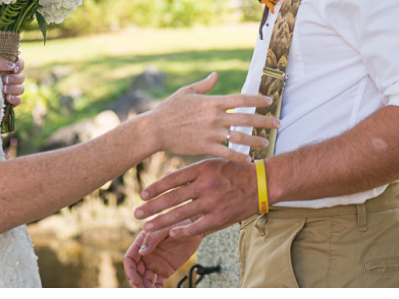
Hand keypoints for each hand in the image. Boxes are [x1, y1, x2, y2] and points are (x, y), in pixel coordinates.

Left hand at [0, 56, 24, 105]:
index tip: (14, 69)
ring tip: (4, 89)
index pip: (20, 64)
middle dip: (15, 78)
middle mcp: (13, 79)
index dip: (20, 66)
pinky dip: (15, 99)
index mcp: (9, 68)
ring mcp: (13, 90)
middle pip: (22, 77)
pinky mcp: (11, 101)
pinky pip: (18, 100)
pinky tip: (8, 98)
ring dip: (14, 88)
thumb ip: (0, 62)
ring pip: (21, 89)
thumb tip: (12, 66)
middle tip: (5, 80)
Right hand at [123, 226, 201, 287]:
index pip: (130, 259)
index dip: (130, 271)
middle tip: (141, 291)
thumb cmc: (178, 222)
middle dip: (136, 283)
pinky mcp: (164, 271)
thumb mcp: (164, 229)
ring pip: (145, 280)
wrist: (194, 227)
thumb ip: (152, 239)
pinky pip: (157, 283)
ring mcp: (155, 264)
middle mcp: (146, 255)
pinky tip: (158, 292)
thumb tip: (141, 253)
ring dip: (145, 288)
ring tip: (150, 294)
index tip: (135, 280)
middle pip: (136, 272)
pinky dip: (156, 290)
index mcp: (141, 243)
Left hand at [134, 158, 257, 238]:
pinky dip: (182, 231)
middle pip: (172, 198)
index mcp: (202, 168)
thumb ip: (191, 172)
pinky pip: (197, 226)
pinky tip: (171, 234)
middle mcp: (206, 184)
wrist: (262, 183)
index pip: (173, 179)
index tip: (142, 194)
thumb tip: (167, 176)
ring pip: (181, 213)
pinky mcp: (220, 217)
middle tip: (136, 214)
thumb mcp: (213, 164)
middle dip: (152, 207)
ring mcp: (213, 202)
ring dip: (161, 221)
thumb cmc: (235, 172)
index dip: (155, 188)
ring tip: (146, 227)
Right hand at [145, 72, 275, 162]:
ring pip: (240, 137)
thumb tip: (216, 75)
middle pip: (246, 118)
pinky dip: (239, 157)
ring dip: (255, 141)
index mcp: (212, 102)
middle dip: (265, 121)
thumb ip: (204, 85)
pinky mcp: (205, 147)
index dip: (257, 100)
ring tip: (266, 143)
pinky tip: (248, 159)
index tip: (270, 101)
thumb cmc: (169, 109)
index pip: (241, 99)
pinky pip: (227, 153)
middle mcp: (215, 116)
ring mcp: (211, 132)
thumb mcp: (186, 92)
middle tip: (278, 123)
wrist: (155, 129)